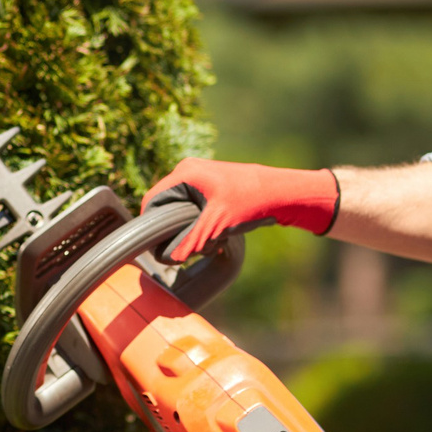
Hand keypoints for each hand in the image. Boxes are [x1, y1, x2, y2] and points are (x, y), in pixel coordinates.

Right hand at [141, 158, 339, 261]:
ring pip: (182, 210)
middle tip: (194, 246)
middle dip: (177, 230)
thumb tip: (170, 259)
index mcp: (184, 174)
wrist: (279, 192)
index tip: (158, 246)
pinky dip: (202, 224)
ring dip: (192, 230)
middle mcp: (188, 171)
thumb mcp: (217, 224)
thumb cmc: (249, 202)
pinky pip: (194, 208)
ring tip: (211, 241)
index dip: (151, 224)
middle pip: (167, 207)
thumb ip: (191, 240)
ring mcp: (199, 177)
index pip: (152, 200)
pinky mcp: (210, 186)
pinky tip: (218, 235)